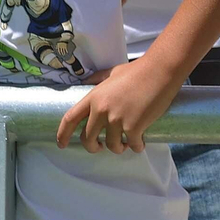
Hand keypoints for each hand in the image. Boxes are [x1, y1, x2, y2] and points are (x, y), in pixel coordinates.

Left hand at [55, 57, 181, 154]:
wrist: (159, 72)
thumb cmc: (137, 71)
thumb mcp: (111, 73)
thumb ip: (98, 79)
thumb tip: (86, 81)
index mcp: (94, 97)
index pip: (70, 118)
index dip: (62, 134)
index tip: (61, 144)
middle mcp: (101, 110)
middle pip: (88, 138)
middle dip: (93, 147)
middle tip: (101, 147)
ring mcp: (117, 120)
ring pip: (112, 146)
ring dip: (119, 148)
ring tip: (126, 143)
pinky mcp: (134, 127)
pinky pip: (133, 146)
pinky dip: (137, 147)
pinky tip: (140, 142)